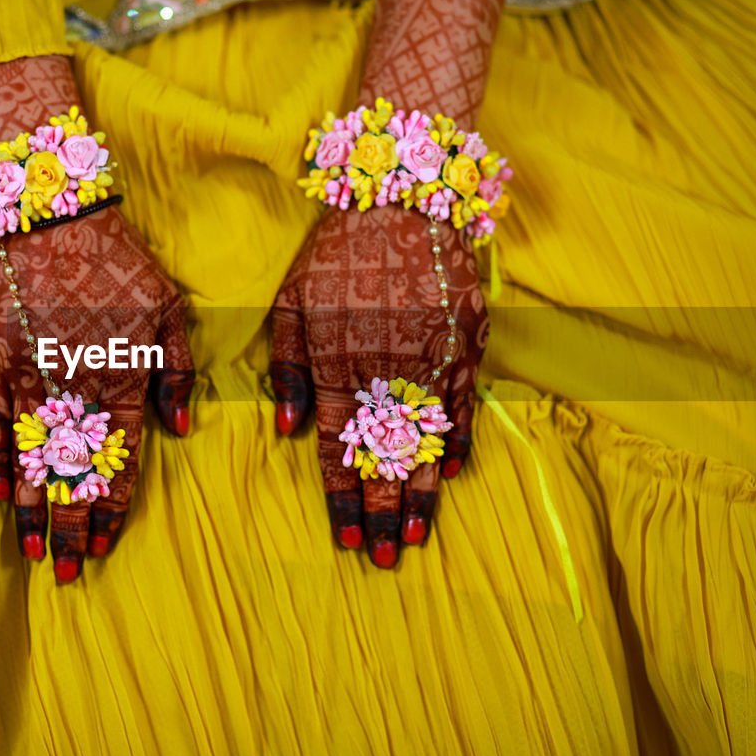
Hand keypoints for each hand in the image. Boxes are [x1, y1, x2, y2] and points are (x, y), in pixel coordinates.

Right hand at [0, 55, 193, 583]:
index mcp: (121, 380)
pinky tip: (0, 494)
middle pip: (72, 474)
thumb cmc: (118, 262)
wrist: (51, 216)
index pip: (118, 461)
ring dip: (33, 509)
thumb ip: (176, 371)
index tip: (103, 547)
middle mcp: (74, 390)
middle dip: (70, 528)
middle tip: (65, 573)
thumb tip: (179, 427)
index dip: (110, 508)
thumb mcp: (168, 308)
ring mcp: (29, 378)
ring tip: (32, 551)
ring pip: (33, 459)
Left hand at [269, 206, 486, 566]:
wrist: (402, 198)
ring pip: (426, 442)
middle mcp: (385, 370)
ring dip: (421, 493)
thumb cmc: (336, 253)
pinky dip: (459, 441)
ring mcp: (431, 359)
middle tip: (384, 557)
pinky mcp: (467, 342)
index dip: (343, 496)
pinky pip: (464, 404)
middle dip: (383, 512)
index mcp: (337, 363)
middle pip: (384, 457)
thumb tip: (289, 430)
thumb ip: (289, 369)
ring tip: (417, 537)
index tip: (347, 538)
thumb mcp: (291, 303)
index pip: (339, 447)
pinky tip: (452, 475)